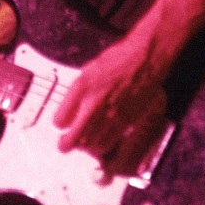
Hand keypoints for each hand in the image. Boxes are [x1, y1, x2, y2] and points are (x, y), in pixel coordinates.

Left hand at [53, 36, 168, 175]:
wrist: (145, 59)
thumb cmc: (119, 59)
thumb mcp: (89, 70)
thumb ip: (78, 92)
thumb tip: (71, 109)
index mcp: (82, 86)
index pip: (59, 120)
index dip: (59, 123)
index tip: (61, 122)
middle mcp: (94, 103)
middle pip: (72, 139)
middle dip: (65, 144)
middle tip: (64, 144)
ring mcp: (110, 114)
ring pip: (90, 145)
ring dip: (84, 145)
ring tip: (83, 141)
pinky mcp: (125, 121)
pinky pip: (108, 143)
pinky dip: (101, 145)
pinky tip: (100, 139)